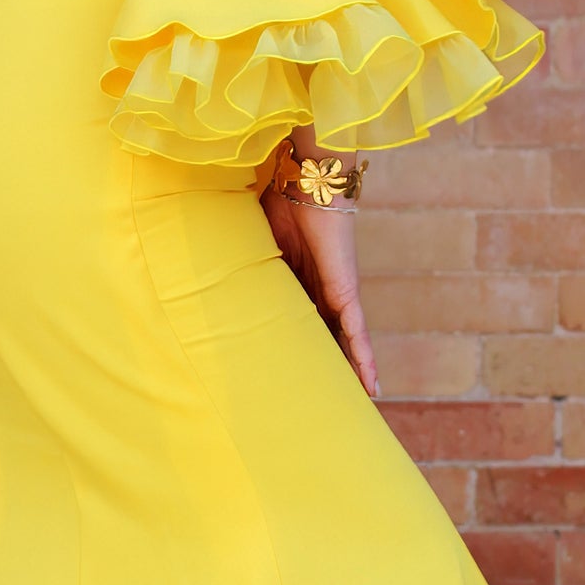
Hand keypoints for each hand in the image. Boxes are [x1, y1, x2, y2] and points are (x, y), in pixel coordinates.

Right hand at [260, 172, 379, 397]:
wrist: (308, 182)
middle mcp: (321, 291)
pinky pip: (357, 332)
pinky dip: (364, 357)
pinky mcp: (347, 292)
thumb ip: (247, 266)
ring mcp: (337, 293)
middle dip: (331, 367)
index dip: (302, 347)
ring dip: (352, 372)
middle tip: (331, 401)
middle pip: (327, 338)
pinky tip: (371, 383)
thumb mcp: (257, 246)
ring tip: (358, 402)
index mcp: (298, 281)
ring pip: (346, 342)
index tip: (296, 374)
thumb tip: (213, 281)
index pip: (301, 323)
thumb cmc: (281, 201)